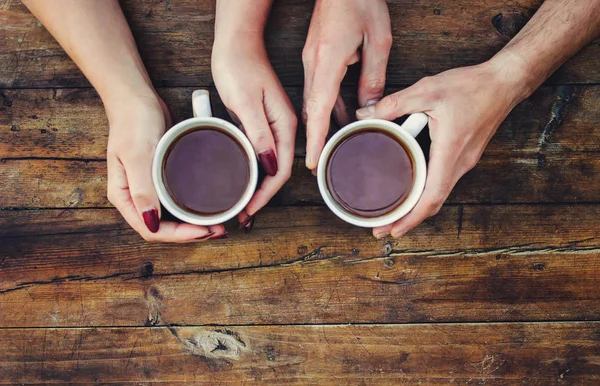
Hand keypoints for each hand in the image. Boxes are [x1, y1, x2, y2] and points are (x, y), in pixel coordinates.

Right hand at [105, 93, 225, 241]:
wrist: (136, 97)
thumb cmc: (133, 122)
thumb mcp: (137, 154)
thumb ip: (142, 188)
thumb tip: (151, 221)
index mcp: (125, 196)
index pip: (150, 230)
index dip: (178, 236)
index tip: (203, 231)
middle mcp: (136, 197)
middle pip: (163, 228)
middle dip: (190, 233)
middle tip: (219, 229)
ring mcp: (149, 188)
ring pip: (171, 217)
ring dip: (194, 223)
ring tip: (219, 221)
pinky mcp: (161, 177)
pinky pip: (177, 201)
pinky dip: (192, 207)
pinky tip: (210, 205)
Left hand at [212, 35, 296, 227]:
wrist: (236, 42)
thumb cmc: (239, 66)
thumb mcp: (246, 101)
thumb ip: (259, 134)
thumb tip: (271, 167)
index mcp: (285, 124)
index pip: (281, 171)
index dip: (266, 194)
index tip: (249, 209)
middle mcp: (283, 128)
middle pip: (278, 172)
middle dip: (262, 196)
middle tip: (243, 215)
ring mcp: (273, 125)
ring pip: (269, 165)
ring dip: (257, 186)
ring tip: (241, 204)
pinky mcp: (262, 122)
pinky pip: (261, 153)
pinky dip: (252, 170)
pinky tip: (242, 178)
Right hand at [303, 0, 391, 170]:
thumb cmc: (360, 0)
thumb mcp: (378, 40)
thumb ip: (373, 77)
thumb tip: (369, 109)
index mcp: (327, 60)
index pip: (318, 108)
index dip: (315, 137)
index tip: (312, 160)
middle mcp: (313, 63)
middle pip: (311, 109)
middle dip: (316, 137)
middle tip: (322, 162)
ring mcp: (311, 60)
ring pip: (313, 100)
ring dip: (322, 122)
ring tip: (333, 145)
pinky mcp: (315, 56)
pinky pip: (318, 88)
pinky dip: (326, 106)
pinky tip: (340, 116)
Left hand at [355, 61, 527, 238]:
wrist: (505, 82)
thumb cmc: (471, 86)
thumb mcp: (427, 90)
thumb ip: (394, 104)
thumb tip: (365, 116)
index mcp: (450, 152)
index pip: (431, 196)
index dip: (411, 218)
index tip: (393, 230)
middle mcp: (460, 163)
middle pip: (433, 202)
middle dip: (408, 219)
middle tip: (382, 228)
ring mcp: (465, 161)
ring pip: (438, 193)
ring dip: (416, 206)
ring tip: (392, 212)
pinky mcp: (465, 155)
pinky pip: (443, 180)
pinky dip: (425, 191)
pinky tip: (411, 188)